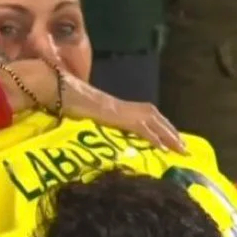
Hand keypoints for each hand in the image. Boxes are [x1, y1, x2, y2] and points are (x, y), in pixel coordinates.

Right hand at [0, 59, 185, 152]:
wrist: (54, 87)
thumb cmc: (58, 96)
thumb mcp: (72, 110)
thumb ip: (78, 116)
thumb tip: (71, 120)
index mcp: (111, 105)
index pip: (140, 113)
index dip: (156, 124)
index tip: (167, 137)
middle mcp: (119, 105)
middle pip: (153, 116)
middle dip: (170, 131)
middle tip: (183, 147)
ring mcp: (118, 108)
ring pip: (152, 121)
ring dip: (169, 135)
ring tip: (180, 149)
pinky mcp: (116, 114)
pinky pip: (140, 127)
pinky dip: (154, 137)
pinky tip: (164, 148)